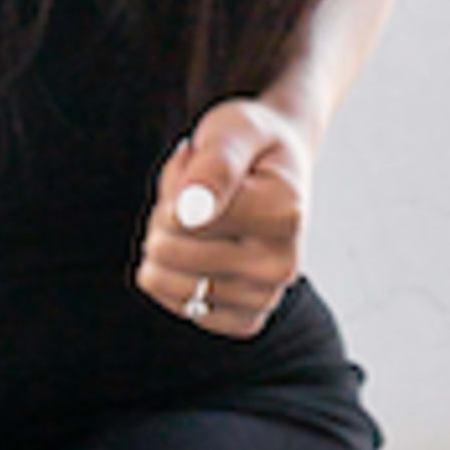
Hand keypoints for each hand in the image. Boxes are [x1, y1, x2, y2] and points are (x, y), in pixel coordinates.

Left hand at [135, 99, 308, 336]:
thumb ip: (215, 164)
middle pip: (169, 251)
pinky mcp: (247, 319)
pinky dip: (174, 277)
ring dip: (164, 245)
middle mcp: (282, 264)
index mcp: (285, 215)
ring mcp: (266, 297)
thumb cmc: (250, 144)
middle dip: (164, 216)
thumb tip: (190, 210)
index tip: (200, 166)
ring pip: (167, 281)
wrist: (276, 168)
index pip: (181, 218)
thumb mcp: (234, 130)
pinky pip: (180, 306)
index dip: (173, 187)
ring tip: (195, 219)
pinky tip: (199, 250)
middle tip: (195, 193)